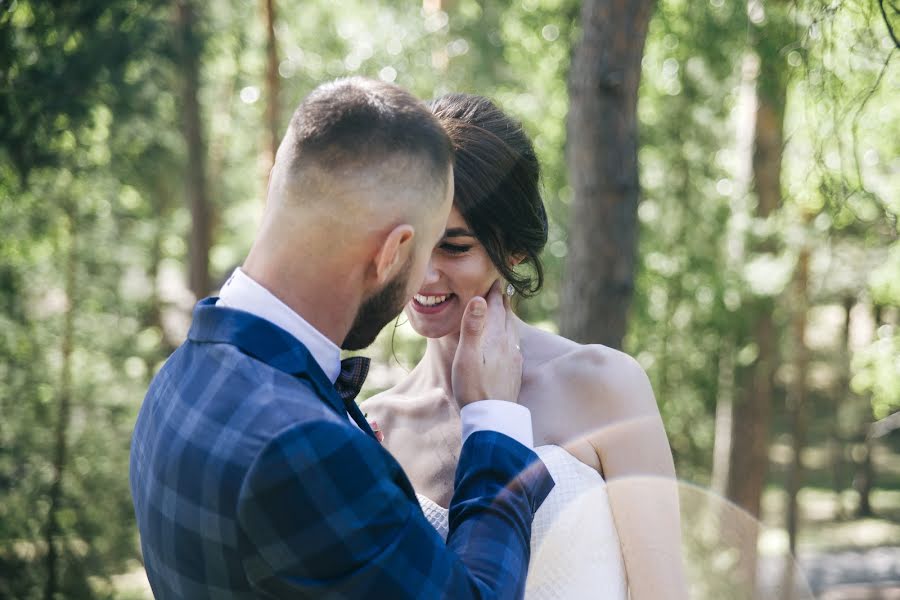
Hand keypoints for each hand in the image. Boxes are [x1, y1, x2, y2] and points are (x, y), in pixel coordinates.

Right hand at [452, 280, 521, 407]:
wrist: (492, 420)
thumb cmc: (474, 389)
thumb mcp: (467, 357)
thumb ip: (472, 327)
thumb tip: (478, 299)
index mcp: (496, 338)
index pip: (497, 308)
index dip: (494, 292)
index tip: (493, 278)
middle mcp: (509, 346)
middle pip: (507, 317)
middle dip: (502, 302)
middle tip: (498, 289)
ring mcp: (514, 359)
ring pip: (512, 331)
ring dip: (507, 317)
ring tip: (503, 310)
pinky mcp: (514, 372)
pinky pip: (513, 345)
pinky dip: (508, 334)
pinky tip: (507, 341)